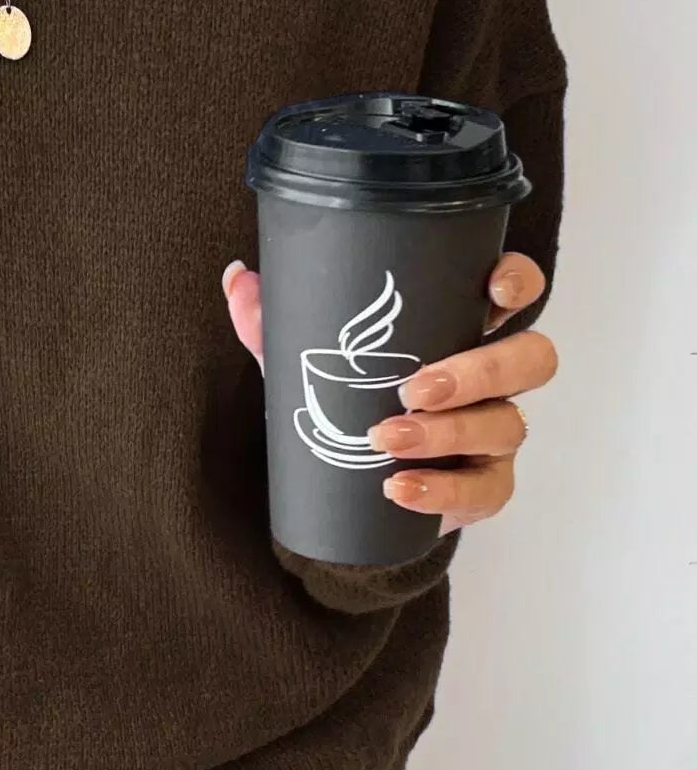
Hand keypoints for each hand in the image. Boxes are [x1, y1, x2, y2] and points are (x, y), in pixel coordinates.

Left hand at [222, 251, 558, 536]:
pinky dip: (440, 490)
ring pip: (505, 425)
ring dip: (447, 432)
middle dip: (480, 370)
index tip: (492, 291)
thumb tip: (239, 278)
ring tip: (387, 437)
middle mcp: (495, 380)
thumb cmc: (346, 403)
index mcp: (462, 330)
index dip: (518, 284)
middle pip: (531, 360)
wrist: (350, 492)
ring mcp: (496, 435)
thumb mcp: (307, 360)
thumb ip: (273, 320)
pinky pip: (483, 490)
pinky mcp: (486, 488)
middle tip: (415, 386)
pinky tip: (398, 487)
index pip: (515, 293)